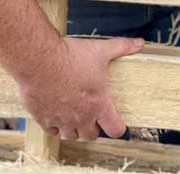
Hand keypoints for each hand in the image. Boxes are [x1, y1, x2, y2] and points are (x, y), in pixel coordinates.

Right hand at [16, 35, 143, 140]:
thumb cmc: (70, 56)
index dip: (118, 127)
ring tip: (74, 115)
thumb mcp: (100, 50)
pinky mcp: (43, 119)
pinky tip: (56, 113)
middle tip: (92, 114)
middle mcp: (81, 117)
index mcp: (98, 104)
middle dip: (93, 127)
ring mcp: (61, 120)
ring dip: (74, 129)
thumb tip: (139, 43)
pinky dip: (55, 126)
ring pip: (70, 136)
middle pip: (91, 135)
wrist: (39, 60)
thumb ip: (122, 48)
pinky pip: (51, 131)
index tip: (115, 122)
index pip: (115, 130)